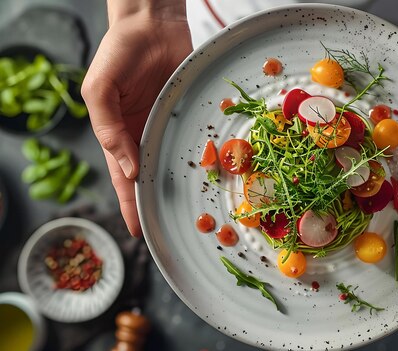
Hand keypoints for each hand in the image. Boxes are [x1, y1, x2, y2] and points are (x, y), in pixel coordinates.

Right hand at [82, 2, 191, 235]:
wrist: (153, 24)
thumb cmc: (119, 52)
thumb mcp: (100, 88)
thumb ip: (108, 127)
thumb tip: (127, 169)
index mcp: (117, 134)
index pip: (123, 178)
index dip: (130, 204)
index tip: (139, 230)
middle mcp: (143, 134)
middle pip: (150, 176)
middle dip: (158, 202)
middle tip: (172, 229)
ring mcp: (167, 125)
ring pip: (173, 162)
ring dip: (181, 184)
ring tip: (193, 211)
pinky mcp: (188, 114)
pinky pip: (194, 138)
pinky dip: (200, 156)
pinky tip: (210, 173)